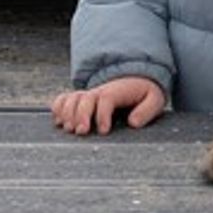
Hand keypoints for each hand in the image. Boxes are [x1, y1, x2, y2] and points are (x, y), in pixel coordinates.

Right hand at [51, 76, 167, 135]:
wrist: (136, 80)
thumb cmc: (145, 93)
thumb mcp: (155, 99)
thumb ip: (146, 111)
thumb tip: (132, 123)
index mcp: (118, 91)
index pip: (106, 99)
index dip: (102, 115)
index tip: (103, 131)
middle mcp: (100, 91)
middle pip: (85, 97)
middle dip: (80, 115)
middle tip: (82, 132)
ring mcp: (89, 94)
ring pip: (72, 97)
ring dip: (67, 113)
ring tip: (68, 129)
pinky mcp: (82, 99)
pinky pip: (64, 98)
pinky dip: (58, 107)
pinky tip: (58, 121)